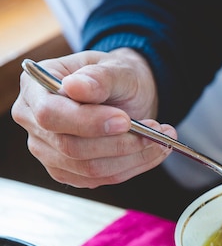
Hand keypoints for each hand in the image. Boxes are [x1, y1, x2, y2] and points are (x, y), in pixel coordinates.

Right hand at [11, 48, 174, 187]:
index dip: (88, 122)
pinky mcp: (69, 171)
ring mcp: (48, 151)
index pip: (51, 115)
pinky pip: (102, 179)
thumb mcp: (114, 67)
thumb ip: (99, 77)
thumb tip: (76, 87)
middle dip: (120, 143)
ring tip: (163, 139)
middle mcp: (34, 122)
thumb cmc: (115, 76)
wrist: (124, 94)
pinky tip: (153, 151)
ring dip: (133, 158)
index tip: (126, 120)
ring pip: (90, 169)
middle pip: (71, 148)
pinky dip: (133, 167)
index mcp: (35, 88)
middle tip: (157, 131)